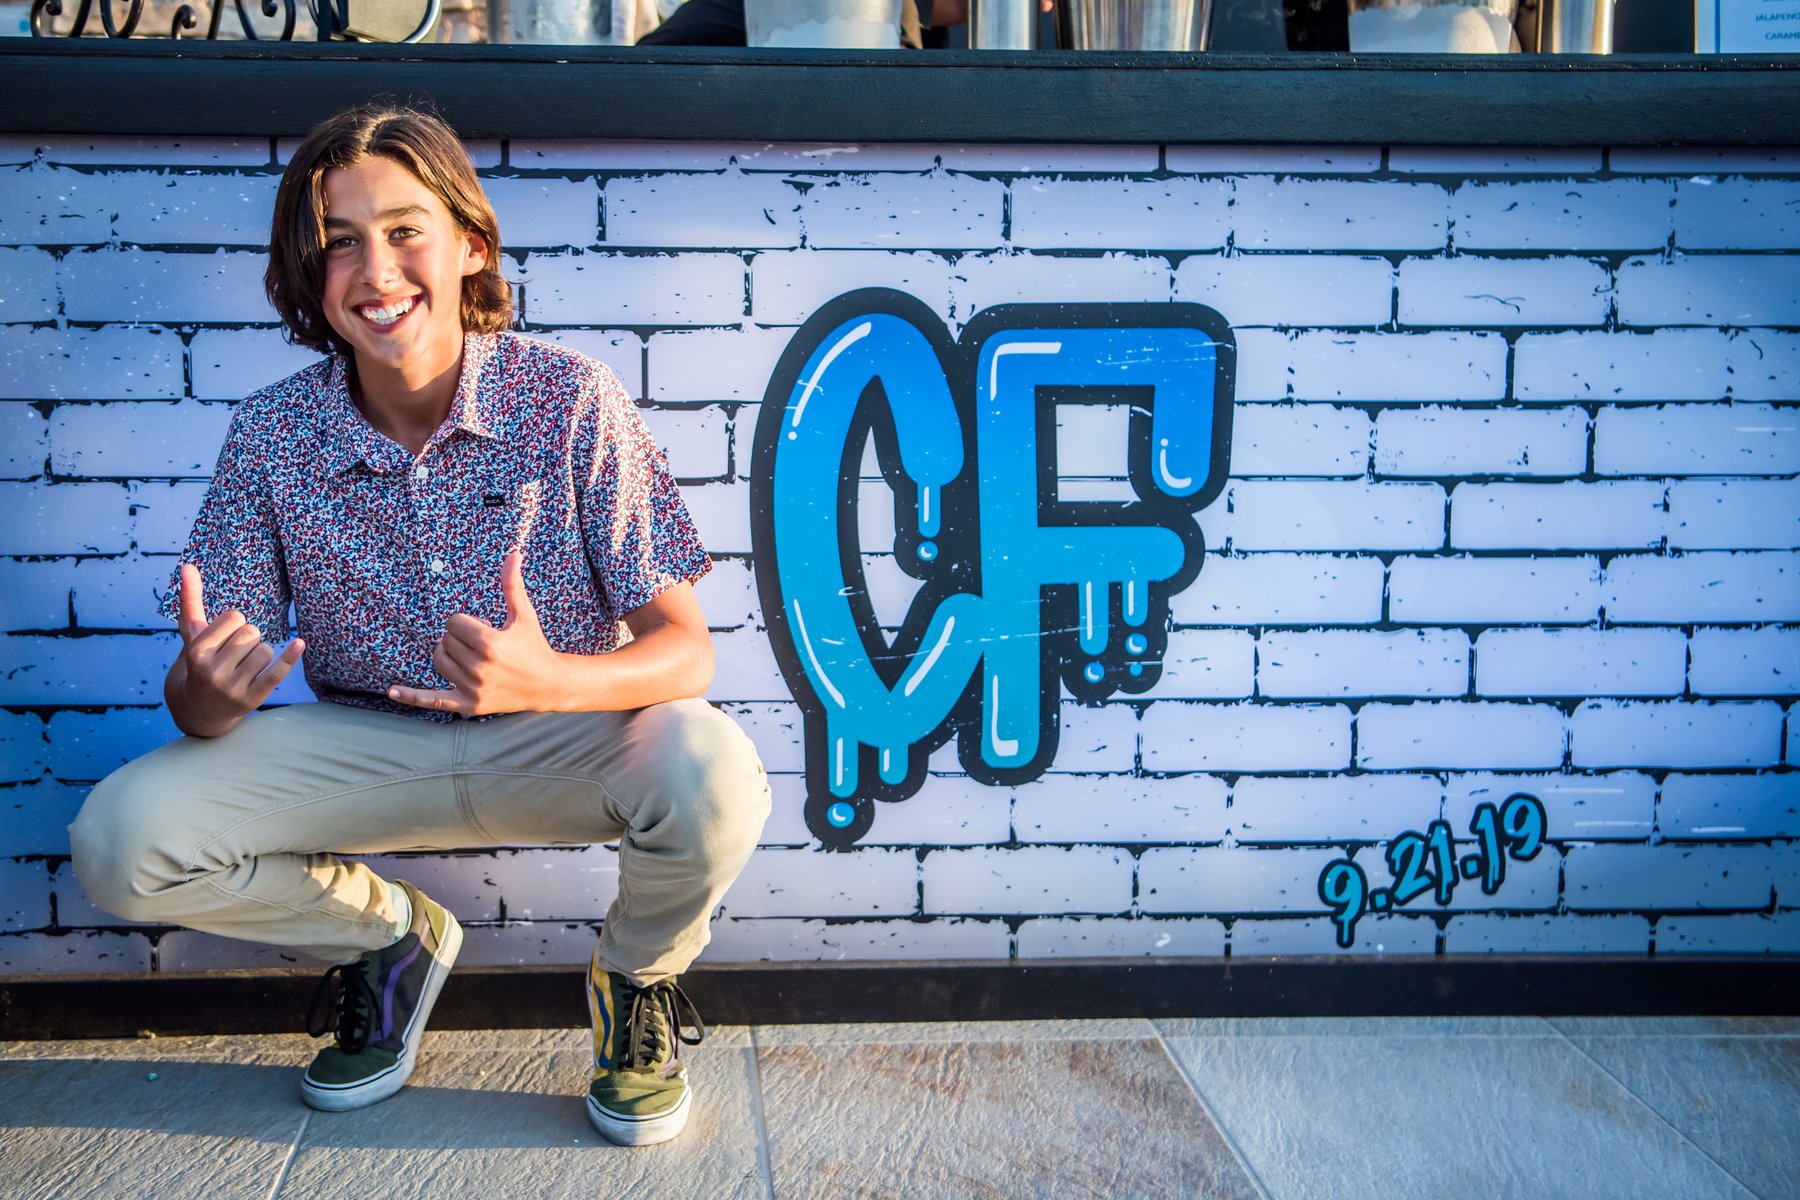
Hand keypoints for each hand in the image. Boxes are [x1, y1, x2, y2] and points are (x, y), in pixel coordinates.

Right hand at [175, 563, 304, 730]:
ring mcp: (233, 687)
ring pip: (265, 650)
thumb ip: (190, 600)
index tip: (224, 636)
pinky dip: (290, 658)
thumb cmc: (198, 661)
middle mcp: (213, 672)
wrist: (199, 708)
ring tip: (243, 665)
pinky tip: (299, 644)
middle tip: (234, 652)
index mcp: (197, 652)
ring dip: (260, 652)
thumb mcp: (192, 633)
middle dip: (247, 637)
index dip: (234, 623)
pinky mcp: (252, 699)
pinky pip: (277, 673)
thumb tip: (188, 565)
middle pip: (252, 632)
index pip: (235, 618)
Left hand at [387, 552, 565, 716]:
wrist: (548, 685)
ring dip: (448, 655)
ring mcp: (473, 688)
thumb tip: (512, 553)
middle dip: (461, 638)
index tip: (485, 628)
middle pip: (446, 641)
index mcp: (491, 643)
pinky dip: (412, 696)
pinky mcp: (468, 705)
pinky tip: (392, 691)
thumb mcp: (524, 614)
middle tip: (483, 645)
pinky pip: (433, 701)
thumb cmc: (534, 645)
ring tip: (470, 656)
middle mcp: (479, 667)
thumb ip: (512, 585)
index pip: (453, 623)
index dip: (466, 622)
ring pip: (439, 661)